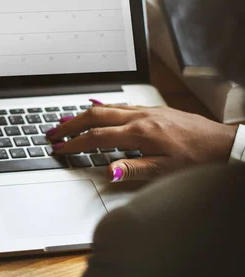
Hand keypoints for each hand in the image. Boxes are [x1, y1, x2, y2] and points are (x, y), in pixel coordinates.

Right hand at [48, 101, 238, 181]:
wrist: (223, 144)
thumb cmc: (198, 159)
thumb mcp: (166, 171)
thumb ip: (133, 169)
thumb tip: (107, 170)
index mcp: (140, 133)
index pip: (97, 137)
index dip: (75, 143)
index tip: (59, 148)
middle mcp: (140, 117)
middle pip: (95, 115)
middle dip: (70, 123)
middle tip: (52, 131)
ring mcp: (146, 111)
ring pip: (106, 107)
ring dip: (82, 114)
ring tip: (65, 120)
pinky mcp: (152, 110)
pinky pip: (120, 104)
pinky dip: (102, 107)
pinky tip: (97, 107)